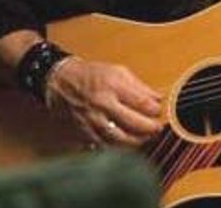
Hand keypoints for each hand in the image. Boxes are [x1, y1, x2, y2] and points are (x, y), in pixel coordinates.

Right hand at [46, 58, 163, 147]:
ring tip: (146, 138)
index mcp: (112, 86)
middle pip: (133, 123)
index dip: (155, 109)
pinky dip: (118, 149)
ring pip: (120, 139)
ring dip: (137, 141)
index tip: (159, 111)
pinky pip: (104, 146)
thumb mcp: (119, 72)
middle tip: (157, 128)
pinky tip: (127, 145)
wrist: (62, 82)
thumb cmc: (92, 75)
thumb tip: (158, 99)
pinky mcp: (85, 133)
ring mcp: (93, 120)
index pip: (142, 102)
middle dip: (150, 128)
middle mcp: (102, 104)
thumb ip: (140, 87)